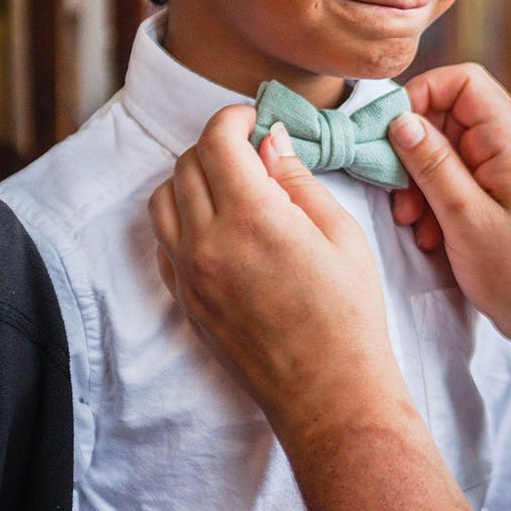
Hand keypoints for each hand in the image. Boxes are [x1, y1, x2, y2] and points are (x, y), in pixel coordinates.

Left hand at [149, 105, 400, 442]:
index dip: (235, 118)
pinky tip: (218, 225)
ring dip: (192, 179)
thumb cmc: (348, 314)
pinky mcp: (184, 301)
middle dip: (217, 145)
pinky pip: (163, 242)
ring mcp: (189, 275)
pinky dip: (181, 219)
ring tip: (232, 186)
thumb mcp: (339, 233)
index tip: (255, 119)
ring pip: (163, 199)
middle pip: (187, 163)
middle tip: (252, 152)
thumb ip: (295, 180)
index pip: (217, 140)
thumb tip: (269, 140)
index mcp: (251, 218)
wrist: (328, 392)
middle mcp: (207, 242)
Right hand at [388, 64, 510, 342]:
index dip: (422, 96)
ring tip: (413, 223)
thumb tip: (401, 121)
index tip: (392, 135)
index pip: (465, 82)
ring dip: (423, 182)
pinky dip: (439, 201)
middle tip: (399, 195)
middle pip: (452, 116)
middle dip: (416, 151)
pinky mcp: (506, 197)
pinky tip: (431, 236)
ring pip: (451, 151)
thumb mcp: (465, 218)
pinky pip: (463, 180)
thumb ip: (433, 165)